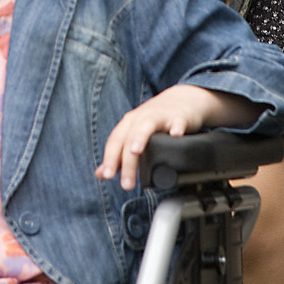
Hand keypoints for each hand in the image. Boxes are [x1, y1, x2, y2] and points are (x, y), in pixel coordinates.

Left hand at [97, 84, 261, 189]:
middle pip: (129, 138)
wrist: (183, 99)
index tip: (107, 176)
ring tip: (136, 151)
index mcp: (129, 124)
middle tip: (127, 184)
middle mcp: (141, 118)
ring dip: (140, 137)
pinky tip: (176, 135)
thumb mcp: (135, 133)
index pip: (115, 141)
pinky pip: (177, 121)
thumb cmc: (156, 120)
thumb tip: (100, 173)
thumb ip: (119, 155)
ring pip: (147, 125)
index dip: (109, 158)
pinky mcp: (179, 116)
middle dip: (126, 162)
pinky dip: (176, 127)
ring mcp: (160, 116)